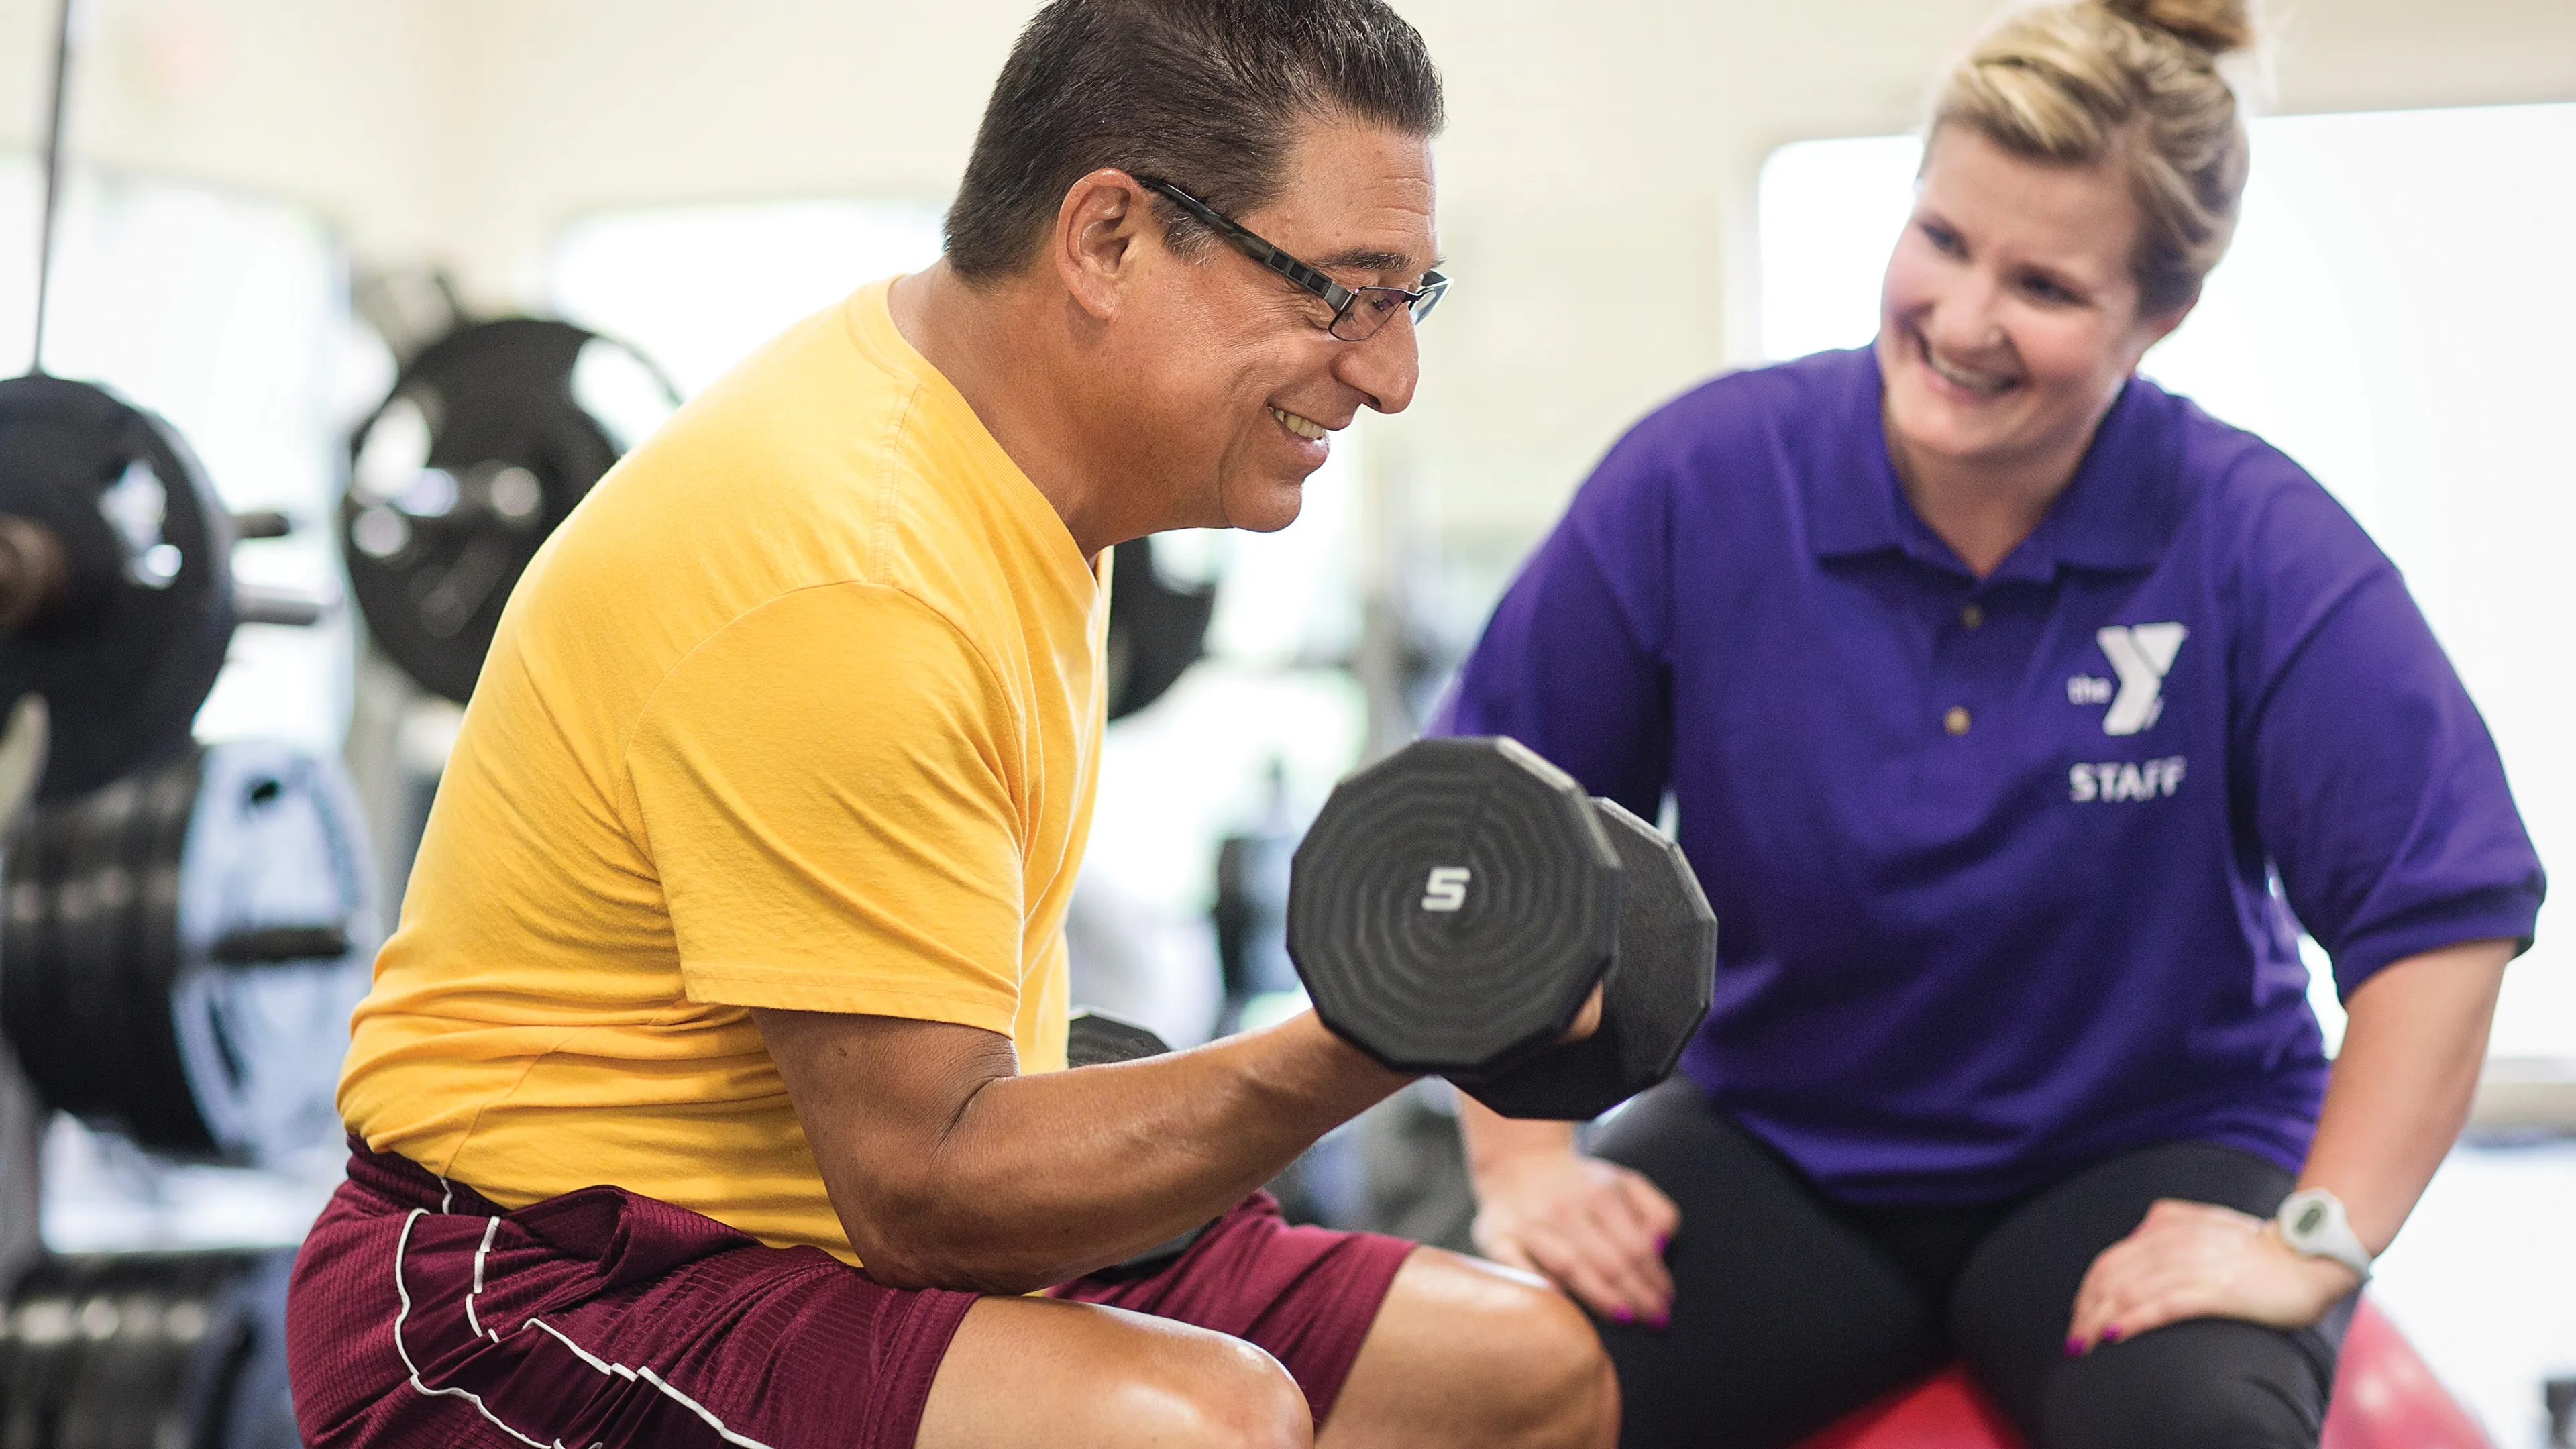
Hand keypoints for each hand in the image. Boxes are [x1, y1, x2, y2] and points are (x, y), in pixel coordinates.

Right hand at [1471, 1149, 1678, 1325]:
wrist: (1519, 1164)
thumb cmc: (1580, 1185)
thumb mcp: (1626, 1183)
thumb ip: (1656, 1210)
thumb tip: (1661, 1246)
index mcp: (1600, 1193)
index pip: (1636, 1246)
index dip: (1655, 1278)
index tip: (1665, 1304)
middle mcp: (1565, 1207)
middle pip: (1609, 1260)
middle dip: (1637, 1296)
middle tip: (1654, 1321)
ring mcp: (1531, 1223)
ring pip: (1572, 1265)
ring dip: (1602, 1296)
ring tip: (1625, 1318)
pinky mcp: (1499, 1238)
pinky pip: (1519, 1266)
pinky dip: (1540, 1283)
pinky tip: (1562, 1304)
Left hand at [2066, 1199, 2360, 1353]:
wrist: (2311, 1257)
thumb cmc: (2259, 1248)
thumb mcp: (2208, 1223)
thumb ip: (2170, 1221)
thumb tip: (2137, 1233)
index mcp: (2170, 1227)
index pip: (2111, 1259)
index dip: (2088, 1290)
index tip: (2079, 1316)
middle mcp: (2177, 1243)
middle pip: (2113, 1277)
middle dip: (2086, 1310)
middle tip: (2074, 1340)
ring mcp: (2197, 1265)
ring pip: (2131, 1292)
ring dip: (2100, 1320)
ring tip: (2083, 1345)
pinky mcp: (2218, 1291)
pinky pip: (2164, 1305)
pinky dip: (2134, 1320)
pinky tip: (2114, 1335)